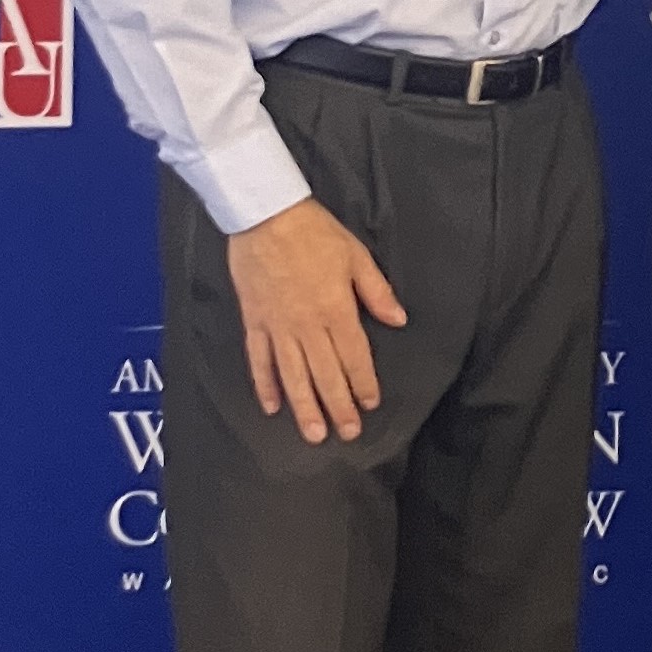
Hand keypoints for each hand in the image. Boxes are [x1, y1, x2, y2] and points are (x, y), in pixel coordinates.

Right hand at [225, 197, 406, 443]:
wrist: (266, 216)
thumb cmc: (316, 233)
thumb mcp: (356, 256)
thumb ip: (377, 292)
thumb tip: (398, 320)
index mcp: (336, 310)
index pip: (354, 356)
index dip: (362, 383)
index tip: (369, 405)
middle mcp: (307, 326)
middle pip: (325, 374)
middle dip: (337, 406)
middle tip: (347, 434)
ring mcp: (278, 327)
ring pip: (293, 376)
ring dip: (304, 407)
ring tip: (314, 434)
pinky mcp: (254, 322)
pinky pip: (259, 360)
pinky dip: (265, 385)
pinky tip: (272, 406)